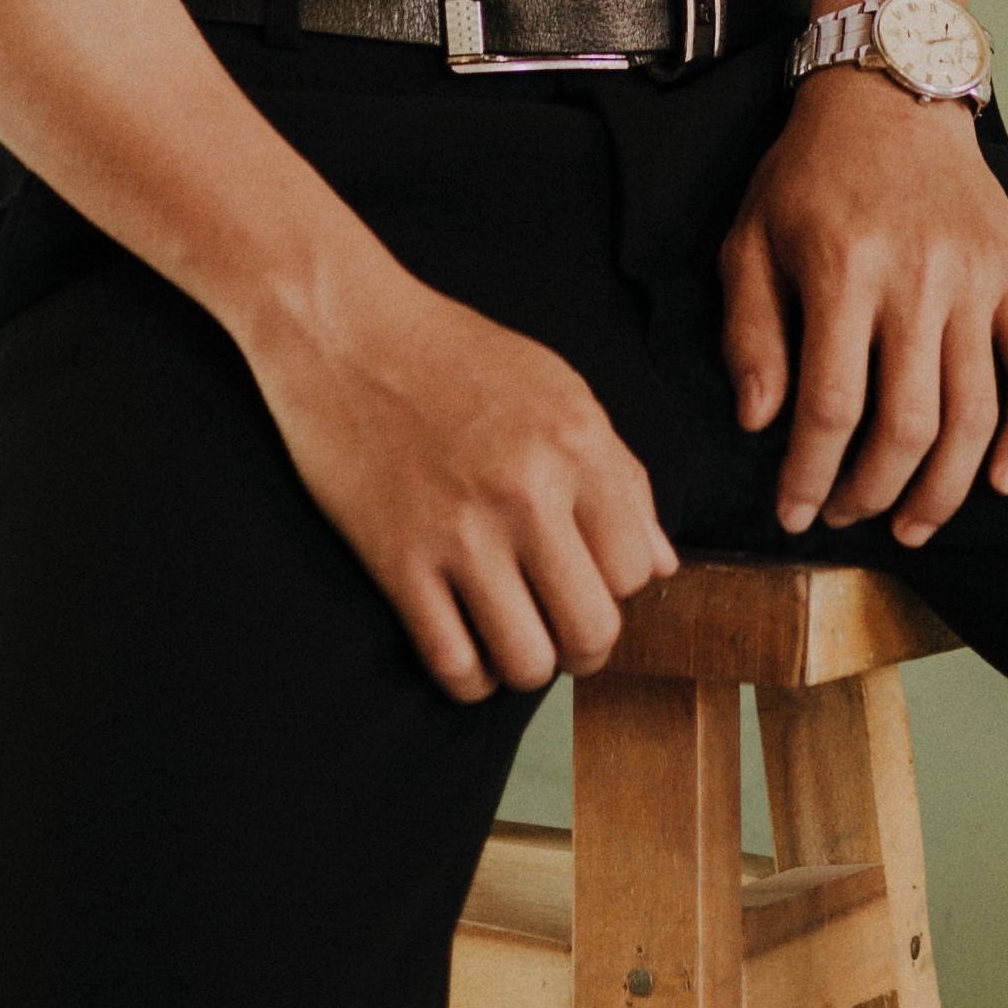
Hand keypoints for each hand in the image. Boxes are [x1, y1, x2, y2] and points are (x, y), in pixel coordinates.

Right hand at [246, 257, 678, 700]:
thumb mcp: (559, 390)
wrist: (345, 330)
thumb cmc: (456, 356)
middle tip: (563, 631)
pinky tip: (466, 650)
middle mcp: (527, 492)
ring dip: (527, 665)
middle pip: (593, 630)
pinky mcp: (396, 560)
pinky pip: (452, 663)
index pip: (638, 571)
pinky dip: (468, 678)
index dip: (619, 588)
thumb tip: (662, 564)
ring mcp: (459, 532)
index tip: (590, 577)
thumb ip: (620, 476)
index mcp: (577, 446)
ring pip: (527, 663)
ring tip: (515, 639)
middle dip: (585, 647)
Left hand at [720, 68, 1007, 544]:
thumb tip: (759, 423)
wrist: (892, 94)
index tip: (795, 512)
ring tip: (912, 524)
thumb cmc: (809, 173)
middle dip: (873, 491)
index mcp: (843, 270)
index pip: (831, 406)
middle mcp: (917, 280)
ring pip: (975, 413)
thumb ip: (750, 332)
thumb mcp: (749, 238)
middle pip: (908, 424)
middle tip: (846, 516)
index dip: (811, 475)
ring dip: (944, 487)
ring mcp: (977, 282)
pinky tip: (999, 481)